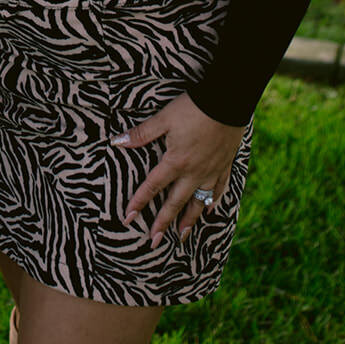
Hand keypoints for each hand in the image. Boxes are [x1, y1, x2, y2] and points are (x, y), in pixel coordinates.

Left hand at [112, 92, 245, 245]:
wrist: (227, 102)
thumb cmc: (192, 109)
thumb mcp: (163, 118)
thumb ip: (141, 133)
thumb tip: (117, 142)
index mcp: (175, 162)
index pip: (152, 186)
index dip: (139, 202)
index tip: (128, 219)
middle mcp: (193, 172)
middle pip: (175, 202)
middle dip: (163, 223)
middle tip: (154, 241)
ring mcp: (211, 171)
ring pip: (199, 202)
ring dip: (189, 220)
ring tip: (182, 236)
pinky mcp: (225, 165)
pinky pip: (218, 189)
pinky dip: (213, 202)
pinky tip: (210, 211)